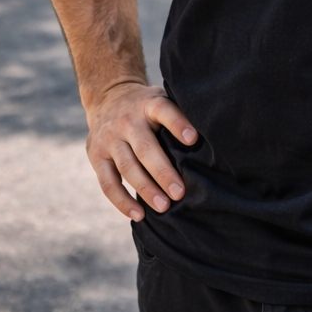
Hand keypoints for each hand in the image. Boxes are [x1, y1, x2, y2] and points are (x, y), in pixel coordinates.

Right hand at [85, 80, 198, 222]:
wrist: (108, 97)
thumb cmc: (148, 107)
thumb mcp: (162, 100)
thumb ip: (179, 115)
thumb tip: (214, 141)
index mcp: (148, 104)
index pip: (163, 110)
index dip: (178, 123)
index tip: (194, 139)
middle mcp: (127, 120)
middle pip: (145, 148)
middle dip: (163, 172)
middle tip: (180, 193)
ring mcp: (109, 138)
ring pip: (127, 167)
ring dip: (145, 189)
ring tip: (164, 207)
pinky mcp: (96, 156)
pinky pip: (108, 183)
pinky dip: (122, 201)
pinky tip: (139, 215)